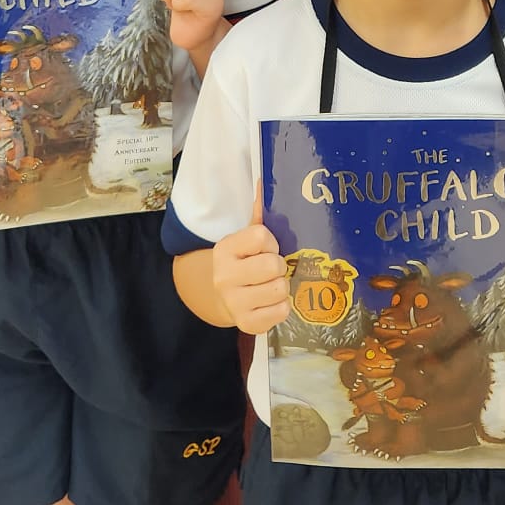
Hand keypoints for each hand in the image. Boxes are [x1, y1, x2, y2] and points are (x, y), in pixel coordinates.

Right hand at [212, 195, 290, 333]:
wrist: (222, 297)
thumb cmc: (243, 262)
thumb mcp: (246, 238)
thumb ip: (259, 212)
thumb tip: (265, 179)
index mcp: (225, 249)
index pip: (262, 236)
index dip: (271, 242)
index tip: (266, 248)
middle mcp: (224, 276)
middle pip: (273, 266)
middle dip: (279, 266)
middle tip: (272, 269)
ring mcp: (234, 302)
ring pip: (279, 290)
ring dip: (281, 287)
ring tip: (271, 285)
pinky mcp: (246, 324)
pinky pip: (281, 312)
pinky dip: (281, 307)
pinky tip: (270, 302)